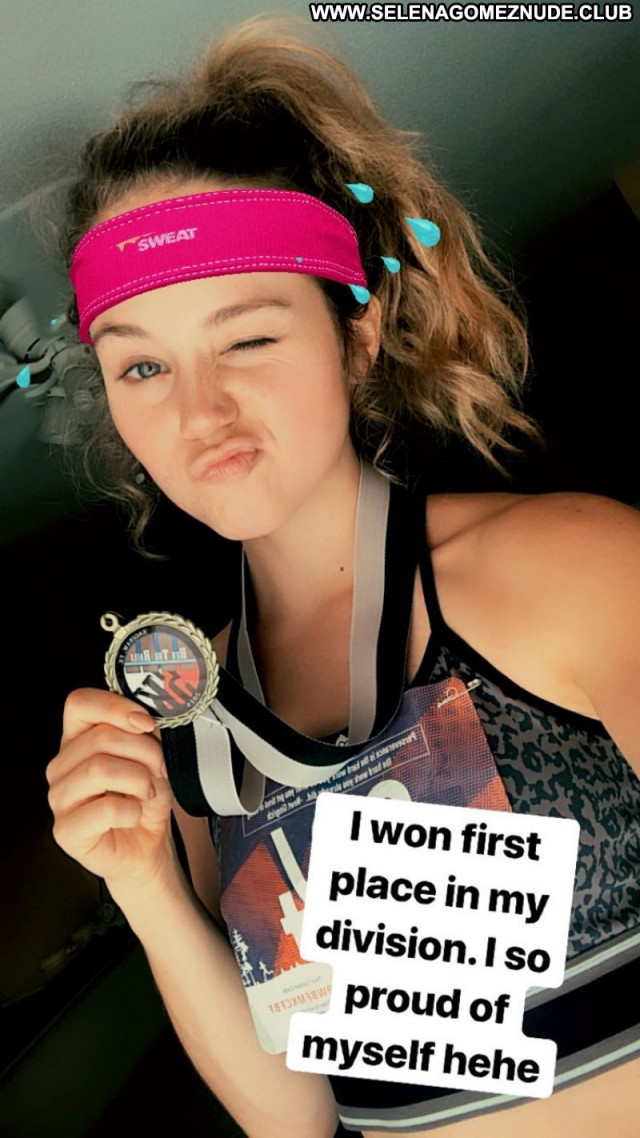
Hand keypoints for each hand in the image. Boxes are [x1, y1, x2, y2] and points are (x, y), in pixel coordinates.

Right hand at [46, 688, 174, 890]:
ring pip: (99, 769)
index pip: (80, 703)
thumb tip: (145, 721)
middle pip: (100, 738)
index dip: (115, 707)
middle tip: (159, 769)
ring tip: (148, 792)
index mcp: (78, 740)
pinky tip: (135, 815)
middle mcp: (61, 766)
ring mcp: (59, 798)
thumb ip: (144, 735)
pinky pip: (104, 809)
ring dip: (138, 780)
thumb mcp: (151, 758)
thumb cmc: (143, 800)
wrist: (146, 847)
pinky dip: (132, 811)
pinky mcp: (65, 831)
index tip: (147, 724)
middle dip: (144, 752)